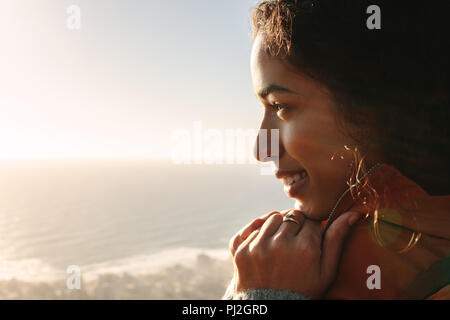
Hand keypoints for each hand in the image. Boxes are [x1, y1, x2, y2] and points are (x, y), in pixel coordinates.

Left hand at [229, 209, 360, 298]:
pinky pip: (251, 227)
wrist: (272, 308)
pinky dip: (259, 231)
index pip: (311, 221)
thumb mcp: (326, 270)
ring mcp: (257, 246)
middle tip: (296, 242)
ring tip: (281, 242)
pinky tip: (265, 242)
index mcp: (305, 248)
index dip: (312, 230)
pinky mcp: (241, 250)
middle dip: (296, 226)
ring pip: (272, 218)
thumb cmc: (304, 290)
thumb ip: (337, 239)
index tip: (310, 240)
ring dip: (278, 225)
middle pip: (291, 217)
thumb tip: (353, 213)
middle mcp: (280, 243)